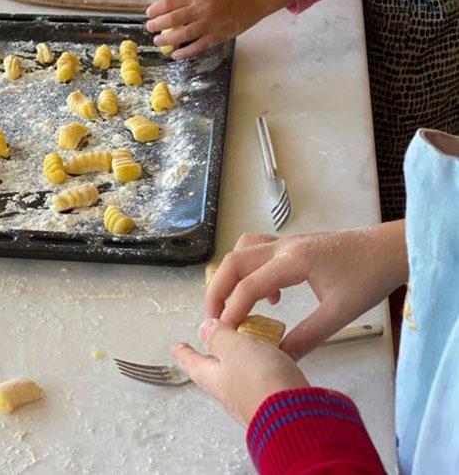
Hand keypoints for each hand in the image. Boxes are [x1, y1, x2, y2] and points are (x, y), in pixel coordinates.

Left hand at [146, 0, 293, 59]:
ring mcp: (210, 24)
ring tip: (158, 41)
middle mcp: (202, 8)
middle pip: (173, 19)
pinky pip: (198, 47)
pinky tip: (175, 54)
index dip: (156, 10)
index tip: (149, 14)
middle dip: (157, 25)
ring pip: (183, 35)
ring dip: (168, 40)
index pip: (170, 2)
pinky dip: (185, 52)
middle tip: (150, 28)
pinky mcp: (217, 36)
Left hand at [172, 319, 308, 423]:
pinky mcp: (275, 403)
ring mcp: (252, 401)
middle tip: (211, 346)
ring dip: (240, 362)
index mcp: (214, 379)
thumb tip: (203, 330)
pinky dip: (264, 368)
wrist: (298, 418)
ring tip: (245, 348)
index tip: (176, 347)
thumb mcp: (235, 349)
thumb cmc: (261, 382)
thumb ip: (219, 337)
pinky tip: (275, 362)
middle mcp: (230, 394)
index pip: (194, 363)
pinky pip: (263, 381)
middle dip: (213, 359)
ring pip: (240, 377)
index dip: (185, 353)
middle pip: (216, 372)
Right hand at [206, 221, 408, 359]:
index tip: (222, 335)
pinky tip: (268, 295)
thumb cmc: (368, 279)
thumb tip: (279, 359)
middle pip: (234, 262)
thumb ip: (306, 336)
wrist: (388, 249)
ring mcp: (285, 242)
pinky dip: (248, 271)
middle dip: (217, 291)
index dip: (232, 311)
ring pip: (241, 251)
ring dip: (229, 277)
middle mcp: (283, 247)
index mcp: (294, 262)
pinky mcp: (291, 244)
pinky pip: (256, 251)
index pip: (250, 286)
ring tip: (230, 305)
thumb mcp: (339, 314)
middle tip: (212, 320)